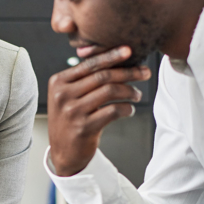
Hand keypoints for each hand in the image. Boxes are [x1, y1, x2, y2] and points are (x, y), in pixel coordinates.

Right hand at [47, 46, 151, 176]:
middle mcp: (63, 95)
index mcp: (58, 82)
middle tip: (144, 72)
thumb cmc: (71, 120)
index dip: (111, 56)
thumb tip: (116, 60)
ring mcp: (72, 112)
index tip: (129, 50)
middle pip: (102, 76)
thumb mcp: (68, 96)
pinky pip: (113, 111)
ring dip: (129, 91)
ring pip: (109, 91)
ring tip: (137, 94)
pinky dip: (126, 108)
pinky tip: (130, 110)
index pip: (89, 64)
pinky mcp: (84, 127)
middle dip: (127, 72)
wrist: (64, 152)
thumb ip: (83, 79)